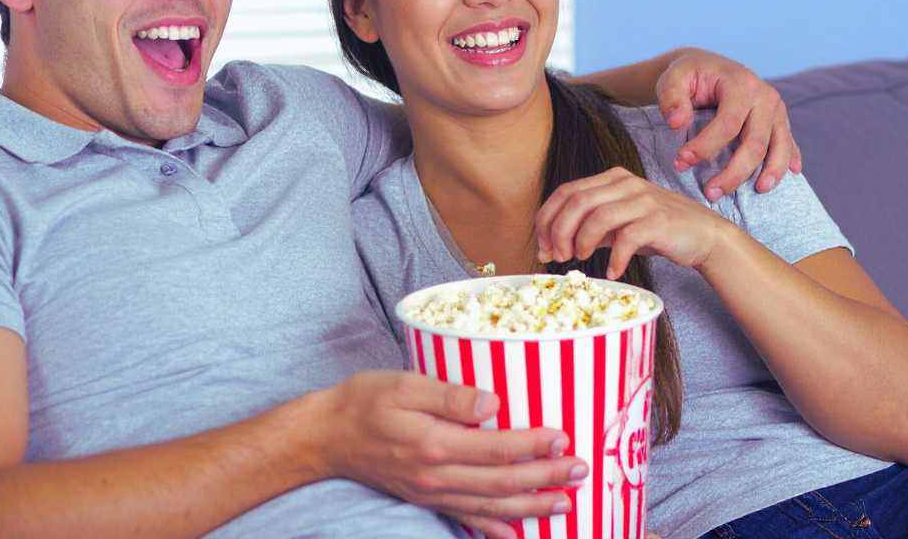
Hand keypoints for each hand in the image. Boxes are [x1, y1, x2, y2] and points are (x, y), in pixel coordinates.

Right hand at [315, 371, 587, 531]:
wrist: (327, 436)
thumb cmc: (364, 401)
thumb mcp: (403, 384)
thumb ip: (449, 395)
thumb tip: (493, 401)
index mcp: (435, 444)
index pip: (496, 448)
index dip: (533, 445)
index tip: (563, 437)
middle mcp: (437, 475)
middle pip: (502, 483)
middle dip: (545, 478)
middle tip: (580, 469)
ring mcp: (433, 492)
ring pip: (492, 507)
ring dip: (531, 506)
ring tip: (565, 502)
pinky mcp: (427, 498)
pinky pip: (468, 518)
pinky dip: (496, 528)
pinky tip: (519, 533)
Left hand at [535, 167, 732, 275]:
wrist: (704, 235)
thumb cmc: (657, 230)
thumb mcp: (617, 225)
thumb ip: (586, 230)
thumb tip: (550, 248)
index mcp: (611, 179)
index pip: (566, 192)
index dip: (547, 219)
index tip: (543, 246)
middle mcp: (625, 184)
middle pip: (576, 201)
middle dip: (559, 231)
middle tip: (559, 256)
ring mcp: (642, 200)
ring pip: (597, 217)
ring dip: (582, 242)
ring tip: (582, 261)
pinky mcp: (658, 220)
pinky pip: (626, 238)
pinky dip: (614, 258)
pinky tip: (612, 272)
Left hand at [654, 48, 800, 200]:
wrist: (709, 67)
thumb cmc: (690, 75)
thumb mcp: (673, 78)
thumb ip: (671, 98)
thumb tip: (677, 123)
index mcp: (741, 84)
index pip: (727, 123)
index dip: (706, 147)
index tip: (681, 163)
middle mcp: (765, 98)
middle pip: (755, 143)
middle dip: (734, 172)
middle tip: (710, 194)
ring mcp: (777, 111)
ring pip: (779, 147)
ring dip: (770, 173)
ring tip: (757, 191)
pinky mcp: (780, 122)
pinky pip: (789, 144)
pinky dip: (788, 161)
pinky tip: (790, 175)